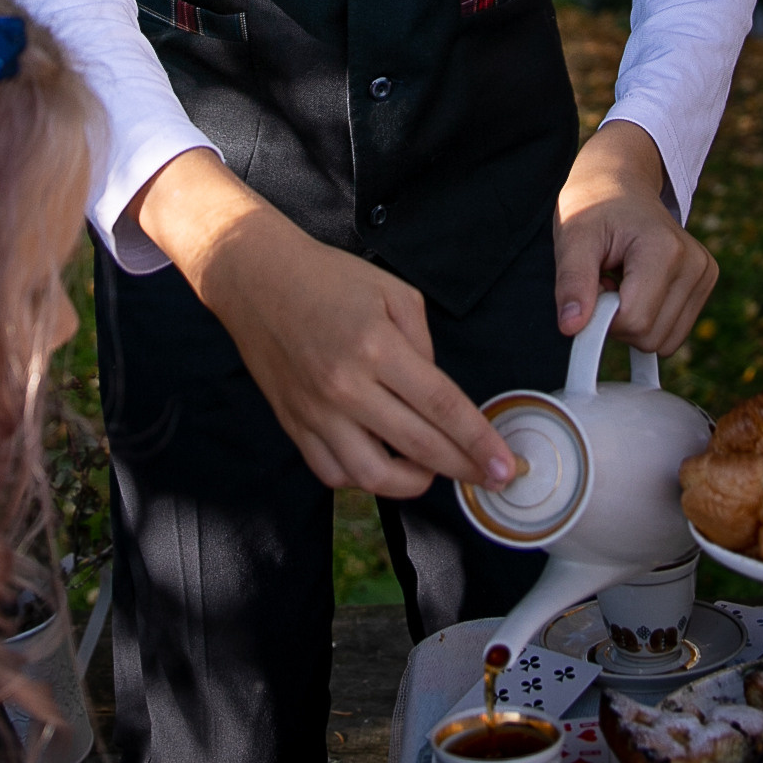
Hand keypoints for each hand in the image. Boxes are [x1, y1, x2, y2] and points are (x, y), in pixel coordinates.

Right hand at [135, 152, 516, 496]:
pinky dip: (364, 479)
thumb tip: (439, 395)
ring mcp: (317, 412)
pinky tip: (383, 463)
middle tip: (491, 478)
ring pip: (373, 476)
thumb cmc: (329, 279)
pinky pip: (333, 473)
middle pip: (418, 447)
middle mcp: (346, 386)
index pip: (441, 406)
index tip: (504, 465)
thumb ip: (425, 345)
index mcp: (377, 346)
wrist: (257, 279)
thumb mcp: (394, 292)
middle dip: (463, 469)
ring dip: (413, 482)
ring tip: (432, 468)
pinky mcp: (294, 425)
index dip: (478, 441)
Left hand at [554, 119, 716, 354]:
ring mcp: (704, 274)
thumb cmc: (594, 206)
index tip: (593, 283)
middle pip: (651, 337)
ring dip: (633, 321)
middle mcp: (695, 264)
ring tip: (620, 281)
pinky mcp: (705, 283)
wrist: (620, 183)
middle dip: (618, 320)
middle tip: (605, 280)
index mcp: (664, 249)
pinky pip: (673, 331)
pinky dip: (649, 318)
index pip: (635, 322)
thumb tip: (572, 328)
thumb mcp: (573, 237)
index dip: (603, 315)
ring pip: (664, 341)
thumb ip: (572, 283)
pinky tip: (637, 287)